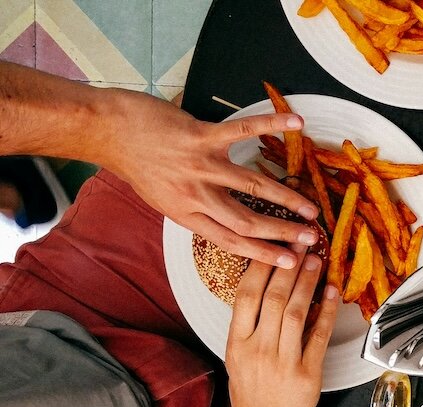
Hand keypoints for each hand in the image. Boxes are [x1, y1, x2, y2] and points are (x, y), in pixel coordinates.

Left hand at [103, 90, 320, 268]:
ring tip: (311, 207)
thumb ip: (194, 208)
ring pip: (252, 186)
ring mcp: (200, 165)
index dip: (263, 254)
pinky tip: (296, 123)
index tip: (290, 262)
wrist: (107, 132)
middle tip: (311, 238)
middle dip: (283, 232)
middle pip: (247, 221)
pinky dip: (271, 125)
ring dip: (286, 198)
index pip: (231, 241)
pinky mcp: (201, 136)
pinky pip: (242, 131)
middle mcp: (195, 195)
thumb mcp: (162, 198)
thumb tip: (225, 219)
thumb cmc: (136, 164)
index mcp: (186, 214)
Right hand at [225, 252, 338, 406]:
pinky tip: (333, 292)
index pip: (246, 295)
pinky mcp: (308, 374)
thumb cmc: (251, 390)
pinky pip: (319, 336)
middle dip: (289, 266)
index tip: (274, 245)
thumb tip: (267, 284)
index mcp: (237, 343)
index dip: (261, 266)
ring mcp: (283, 362)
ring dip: (308, 283)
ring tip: (316, 260)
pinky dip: (328, 312)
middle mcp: (258, 349)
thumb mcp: (238, 355)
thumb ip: (249, 324)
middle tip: (301, 243)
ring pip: (297, 313)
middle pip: (274, 298)